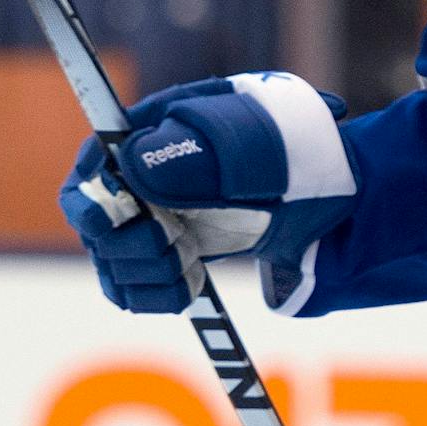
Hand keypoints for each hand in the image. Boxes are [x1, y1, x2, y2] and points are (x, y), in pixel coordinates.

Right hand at [57, 72, 357, 313]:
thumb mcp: (253, 144)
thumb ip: (192, 154)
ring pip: (112, 261)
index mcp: (155, 129)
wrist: (333, 199)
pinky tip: (189, 286)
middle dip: (131, 245)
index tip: (136, 220)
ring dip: (148, 273)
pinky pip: (134, 288)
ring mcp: (151, 215)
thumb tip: (135, 167)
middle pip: (95, 223)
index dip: (99, 201)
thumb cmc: (295, 155)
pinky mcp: (166, 254)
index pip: (93, 168)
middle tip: (175, 245)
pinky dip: (157, 295)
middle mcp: (142, 173)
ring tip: (189, 265)